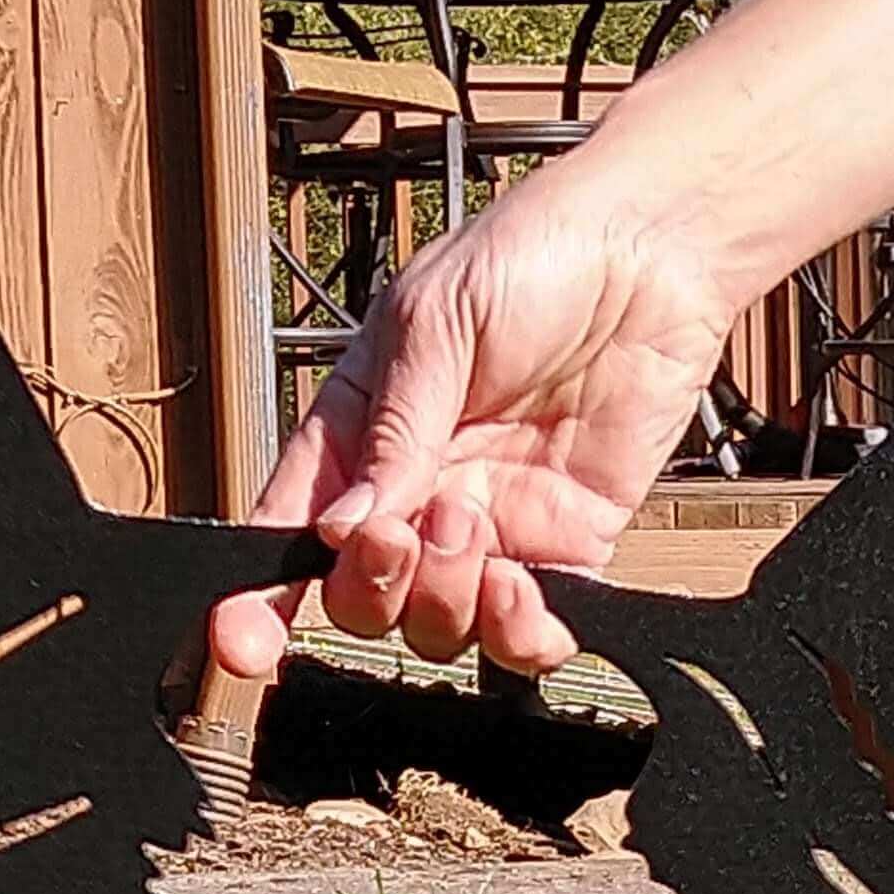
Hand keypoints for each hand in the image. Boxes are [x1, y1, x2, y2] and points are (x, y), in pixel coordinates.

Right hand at [207, 172, 741, 680]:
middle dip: (372, 587)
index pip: (293, 531)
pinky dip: (519, 636)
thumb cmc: (533, 255)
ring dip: (443, 599)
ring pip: (440, 625)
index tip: (243, 644)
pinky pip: (531, 631)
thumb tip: (344, 530)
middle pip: (363, 599)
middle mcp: (418, 492)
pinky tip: (519, 591)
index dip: (259, 598)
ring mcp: (494, 527)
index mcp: (360, 434)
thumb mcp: (433, 323)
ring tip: (470, 525)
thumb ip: (392, 432)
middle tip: (404, 533)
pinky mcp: (569, 547)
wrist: (650, 249)